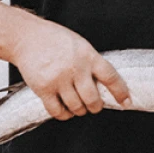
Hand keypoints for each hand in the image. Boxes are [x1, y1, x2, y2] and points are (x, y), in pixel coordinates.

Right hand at [10, 18, 130, 120]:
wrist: (27, 37)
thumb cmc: (56, 40)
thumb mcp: (81, 46)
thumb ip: (92, 63)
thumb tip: (105, 84)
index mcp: (89, 56)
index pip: (111, 77)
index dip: (120, 92)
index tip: (126, 103)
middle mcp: (76, 68)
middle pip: (92, 99)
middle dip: (96, 107)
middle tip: (95, 106)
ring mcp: (58, 79)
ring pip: (76, 107)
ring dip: (80, 111)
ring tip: (79, 107)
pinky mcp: (43, 88)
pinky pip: (56, 111)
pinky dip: (64, 115)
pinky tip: (65, 111)